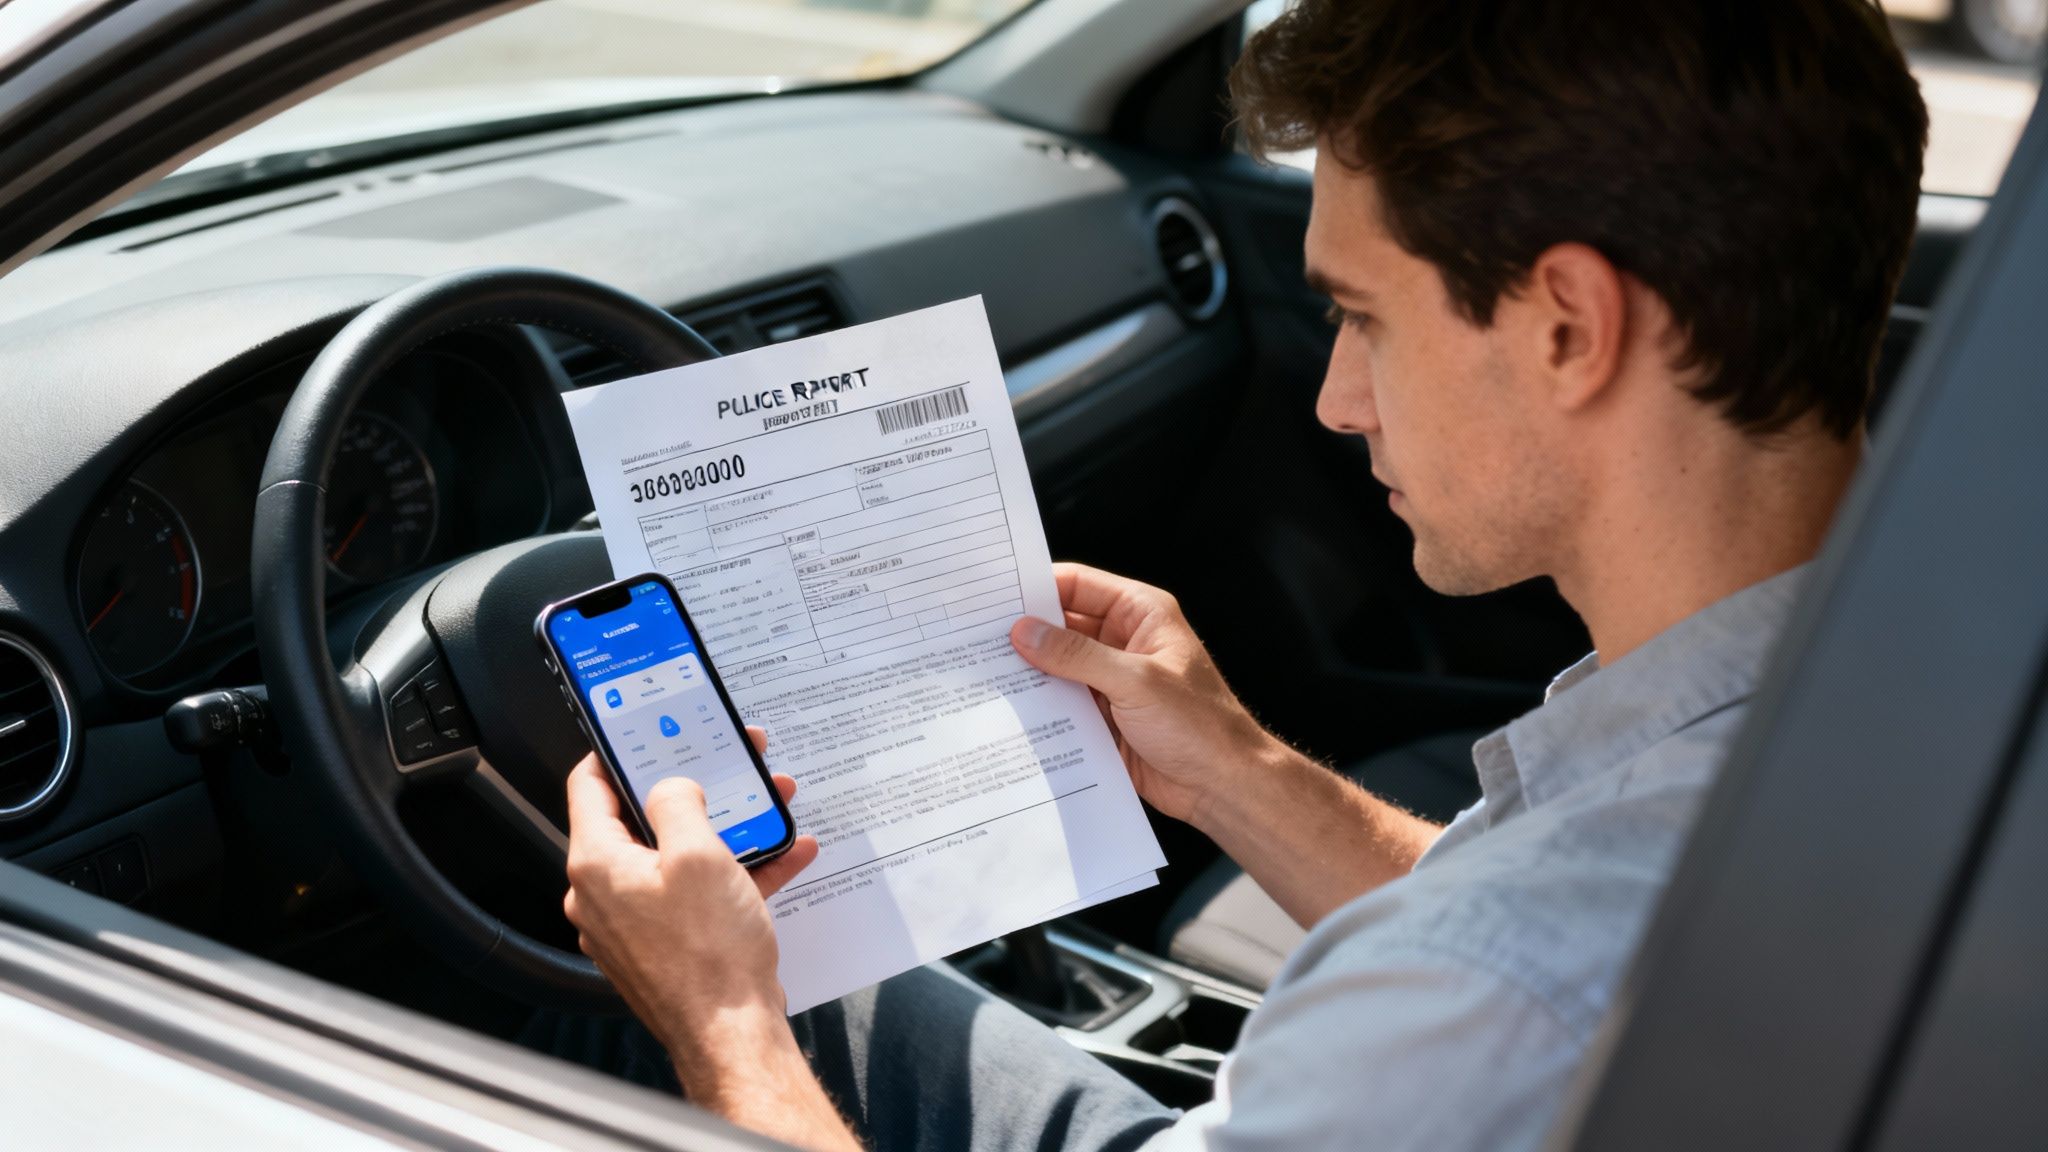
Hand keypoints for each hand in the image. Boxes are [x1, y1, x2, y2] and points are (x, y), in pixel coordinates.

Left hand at [562, 726, 820, 1076]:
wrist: (732, 1035)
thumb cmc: (710, 955)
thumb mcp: (699, 854)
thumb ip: (678, 803)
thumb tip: (670, 788)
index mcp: (597, 865)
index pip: (589, 787)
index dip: (617, 752)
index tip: (641, 732)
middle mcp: (604, 895)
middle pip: (641, 822)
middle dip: (695, 791)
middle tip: (727, 769)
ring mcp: (633, 924)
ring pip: (676, 859)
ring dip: (726, 831)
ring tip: (770, 811)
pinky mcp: (665, 947)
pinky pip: (696, 896)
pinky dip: (734, 874)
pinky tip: (783, 858)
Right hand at [1009, 564, 1275, 827]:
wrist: (1222, 785)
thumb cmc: (1200, 725)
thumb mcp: (1135, 682)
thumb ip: (1077, 655)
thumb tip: (1026, 633)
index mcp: (1141, 614)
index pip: (1078, 585)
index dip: (1037, 588)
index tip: (995, 597)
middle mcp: (1123, 641)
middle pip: (1062, 625)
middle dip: (1025, 632)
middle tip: (976, 638)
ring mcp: (1111, 680)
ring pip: (1057, 666)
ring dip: (1028, 672)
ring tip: (983, 674)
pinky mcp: (1102, 716)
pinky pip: (1062, 702)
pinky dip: (1039, 705)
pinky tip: (1008, 710)